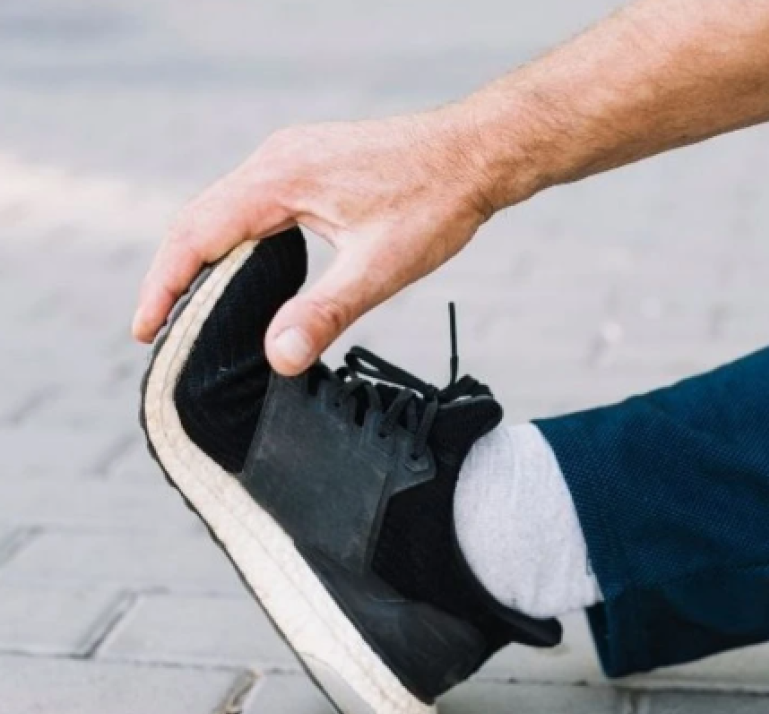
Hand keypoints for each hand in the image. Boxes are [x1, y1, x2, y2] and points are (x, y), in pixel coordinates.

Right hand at [132, 110, 497, 375]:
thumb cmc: (437, 202)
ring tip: (191, 310)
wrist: (479, 153)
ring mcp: (293, 155)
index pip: (196, 234)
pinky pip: (252, 201)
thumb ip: (326, 312)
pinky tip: (243, 272)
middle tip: (160, 332)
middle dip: (174, 276)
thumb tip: (278, 359)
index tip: (144, 332)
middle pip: (200, 219)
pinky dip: (235, 238)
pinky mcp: (311, 162)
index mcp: (279, 178)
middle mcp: (276, 158)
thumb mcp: (381, 267)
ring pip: (225, 209)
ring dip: (203, 256)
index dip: (164, 286)